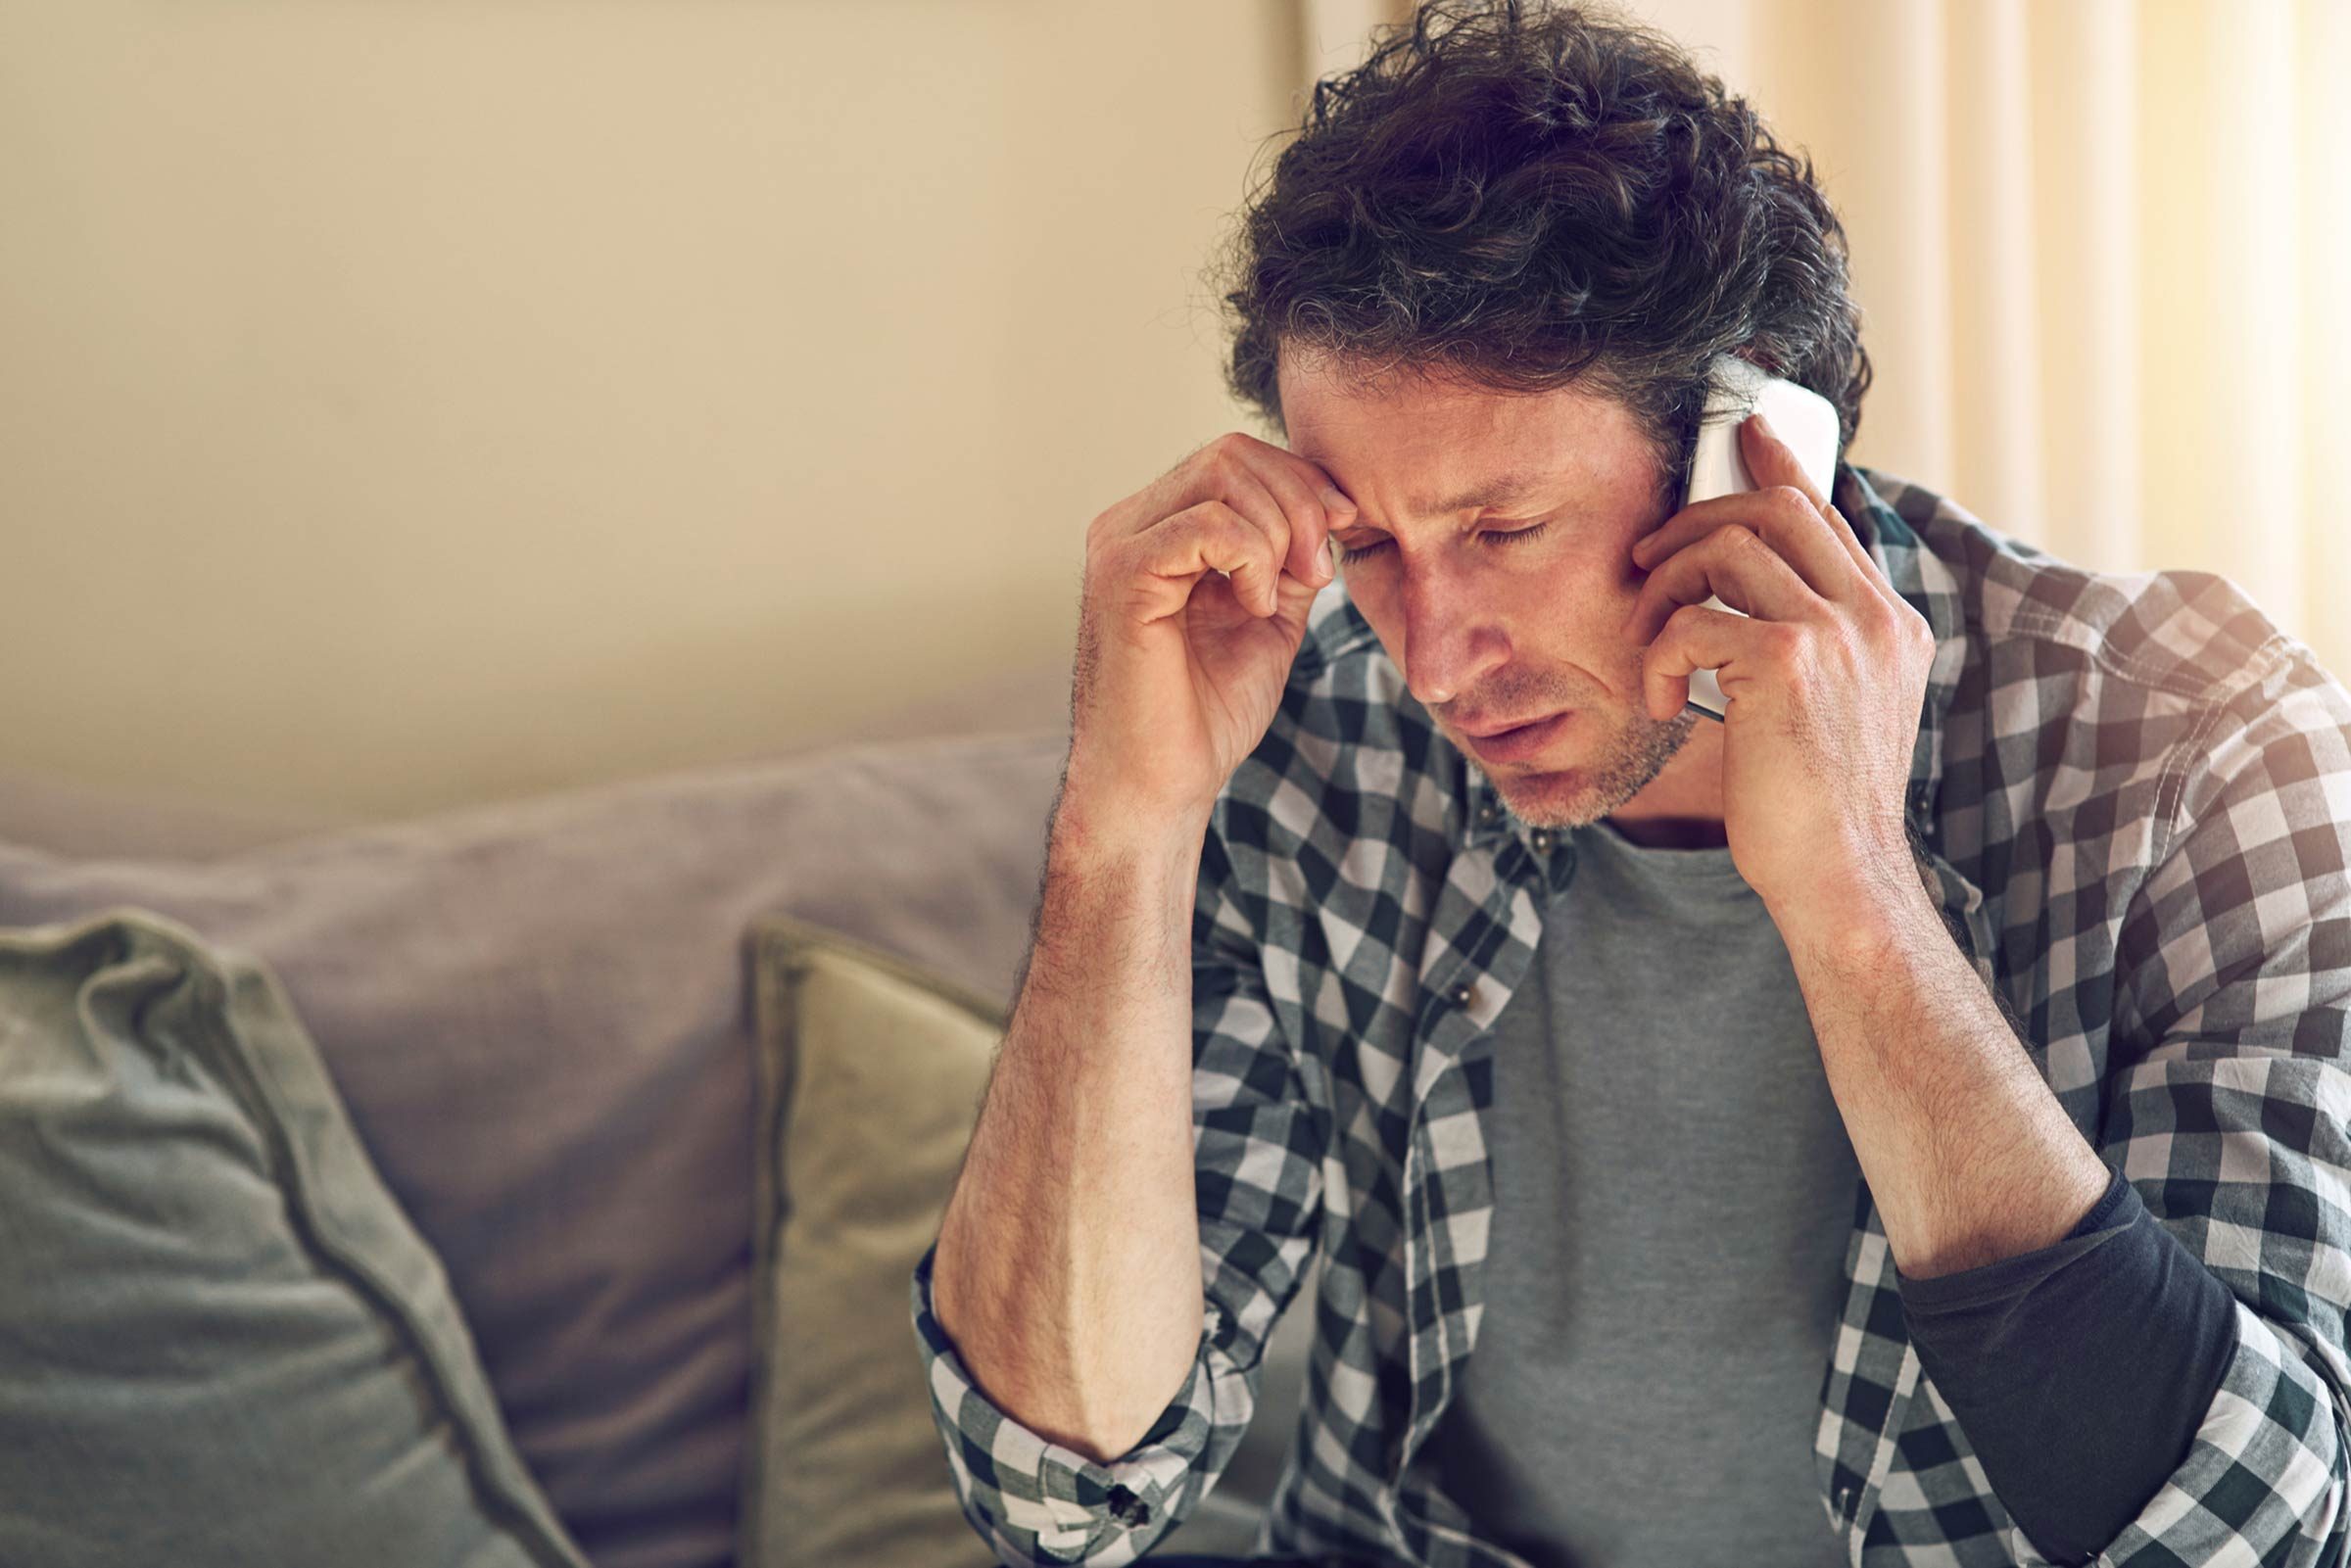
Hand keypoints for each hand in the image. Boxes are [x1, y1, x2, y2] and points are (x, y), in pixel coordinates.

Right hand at [1066, 431, 1349, 835]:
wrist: (1161, 785)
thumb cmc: (1205, 714)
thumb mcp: (1271, 617)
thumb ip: (1291, 559)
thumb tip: (1329, 507)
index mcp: (1159, 528)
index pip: (1238, 458)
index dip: (1303, 484)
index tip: (1342, 534)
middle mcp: (1130, 524)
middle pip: (1233, 454)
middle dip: (1300, 503)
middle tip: (1318, 573)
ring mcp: (1120, 544)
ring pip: (1224, 476)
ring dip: (1281, 533)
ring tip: (1279, 599)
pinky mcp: (1124, 574)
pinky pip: (1210, 524)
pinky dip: (1253, 560)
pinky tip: (1254, 609)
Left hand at [1616, 412, 1934, 909]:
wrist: (1841, 878)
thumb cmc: (1817, 808)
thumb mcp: (1831, 713)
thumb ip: (1812, 647)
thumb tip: (1747, 600)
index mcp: (1893, 625)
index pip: (1831, 515)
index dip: (1779, 467)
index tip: (1744, 433)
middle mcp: (1875, 618)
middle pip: (1777, 508)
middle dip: (1696, 520)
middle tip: (1649, 560)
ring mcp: (1837, 635)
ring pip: (1730, 546)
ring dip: (1668, 586)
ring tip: (1650, 642)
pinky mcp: (1787, 664)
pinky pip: (1693, 619)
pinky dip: (1659, 655)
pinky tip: (1664, 703)